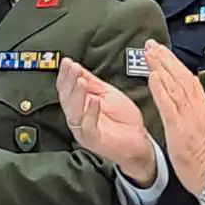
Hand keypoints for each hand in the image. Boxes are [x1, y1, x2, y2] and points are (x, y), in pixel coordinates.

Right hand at [59, 57, 156, 185]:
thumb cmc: (125, 121)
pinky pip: (88, 126)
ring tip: (81, 81)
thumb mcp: (108, 93)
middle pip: (66, 98)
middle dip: (69, 81)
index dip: (65, 74)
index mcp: (79, 105)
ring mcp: (84, 130)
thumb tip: (75, 66)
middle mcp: (78, 118)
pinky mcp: (94, 140)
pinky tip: (94, 101)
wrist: (139, 142)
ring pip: (74, 112)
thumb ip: (91, 81)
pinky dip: (90, 113)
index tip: (68, 62)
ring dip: (76, 95)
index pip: (66, 88)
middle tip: (72, 68)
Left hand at [147, 41, 204, 197]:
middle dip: (166, 59)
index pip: (190, 81)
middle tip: (152, 45)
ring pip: (175, 86)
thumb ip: (202, 115)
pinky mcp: (179, 128)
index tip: (164, 53)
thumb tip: (195, 104)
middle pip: (181, 78)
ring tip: (150, 53)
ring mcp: (189, 117)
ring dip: (161, 67)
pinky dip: (161, 89)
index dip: (176, 66)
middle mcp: (198, 110)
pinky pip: (168, 104)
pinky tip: (153, 77)